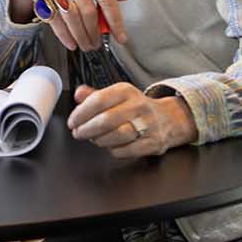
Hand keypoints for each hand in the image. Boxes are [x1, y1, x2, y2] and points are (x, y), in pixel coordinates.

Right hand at [11, 0, 132, 52]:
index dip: (115, 20)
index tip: (120, 36)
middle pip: (87, 10)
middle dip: (94, 32)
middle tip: (97, 44)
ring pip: (70, 16)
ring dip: (80, 36)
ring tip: (86, 45)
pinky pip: (54, 19)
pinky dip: (64, 35)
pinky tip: (71, 42)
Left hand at [67, 84, 197, 157]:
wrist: (168, 119)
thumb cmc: (136, 108)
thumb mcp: (116, 96)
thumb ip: (95, 95)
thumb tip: (78, 95)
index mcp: (126, 91)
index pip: (99, 100)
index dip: (81, 113)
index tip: (73, 121)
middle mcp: (138, 106)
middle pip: (106, 120)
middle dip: (86, 129)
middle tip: (78, 133)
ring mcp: (148, 125)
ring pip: (118, 135)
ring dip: (100, 140)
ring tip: (94, 139)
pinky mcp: (153, 142)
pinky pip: (127, 150)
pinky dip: (114, 150)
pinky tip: (110, 145)